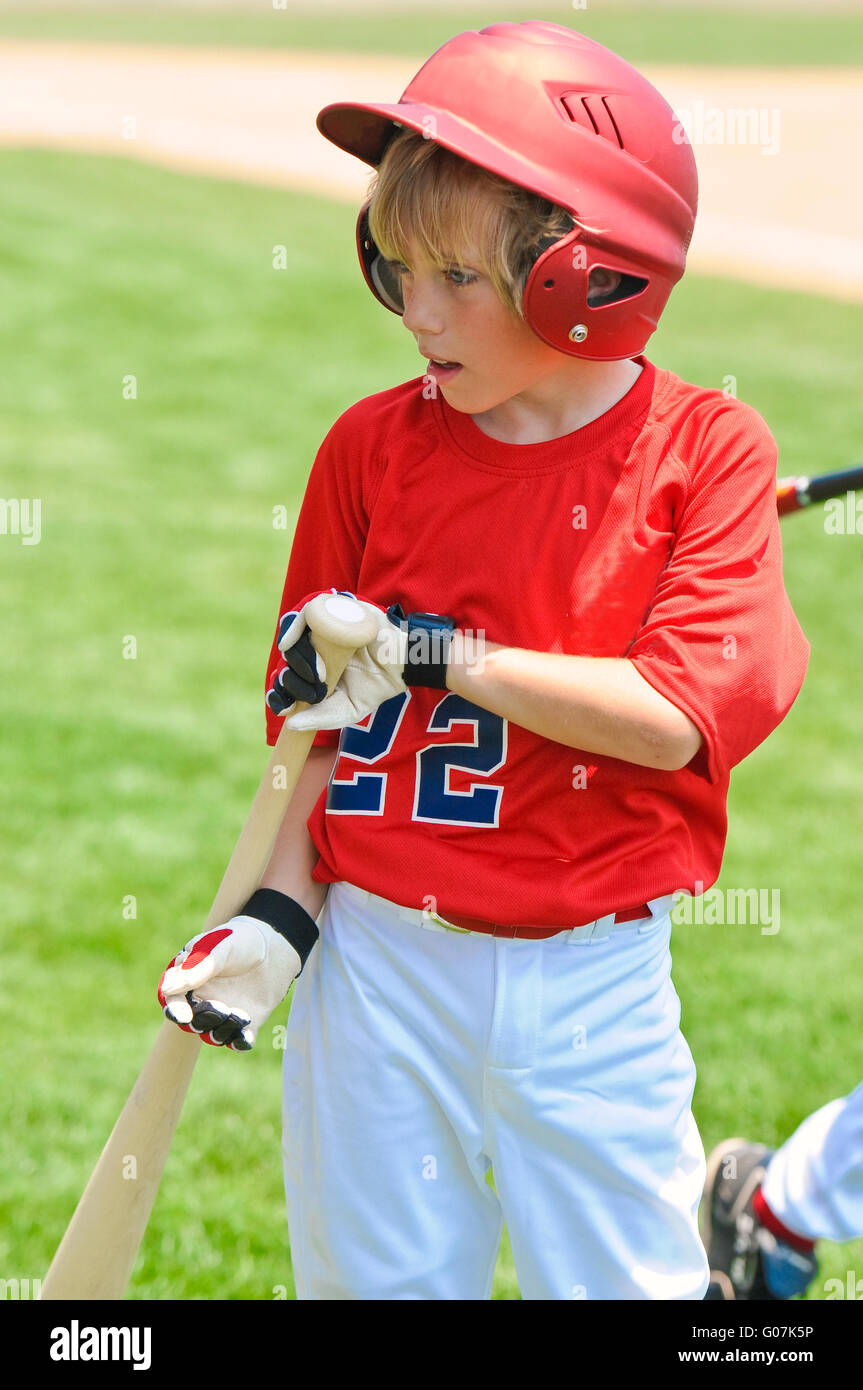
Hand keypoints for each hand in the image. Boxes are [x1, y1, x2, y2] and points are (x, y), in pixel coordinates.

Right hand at [157, 890, 317, 1050]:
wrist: (276, 946)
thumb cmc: (241, 941)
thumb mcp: (220, 948)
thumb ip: (197, 968)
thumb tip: (167, 989)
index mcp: (190, 980)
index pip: (174, 999)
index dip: (175, 1010)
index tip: (184, 1016)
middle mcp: (203, 1000)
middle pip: (192, 1022)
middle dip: (204, 1020)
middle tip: (222, 1008)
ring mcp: (224, 1013)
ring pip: (213, 1034)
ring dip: (223, 1030)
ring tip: (241, 1014)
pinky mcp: (245, 1023)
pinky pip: (238, 1041)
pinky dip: (240, 1041)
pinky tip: (246, 1034)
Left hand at [280, 598, 406, 729]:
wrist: (401, 664)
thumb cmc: (376, 686)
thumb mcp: (347, 709)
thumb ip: (321, 718)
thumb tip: (291, 724)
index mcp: (318, 671)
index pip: (290, 677)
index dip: (281, 691)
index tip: (282, 705)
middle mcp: (317, 649)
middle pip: (290, 659)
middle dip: (291, 677)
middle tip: (309, 687)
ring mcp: (324, 629)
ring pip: (295, 638)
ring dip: (295, 657)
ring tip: (313, 672)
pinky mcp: (334, 610)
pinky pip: (306, 614)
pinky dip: (293, 628)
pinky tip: (288, 644)